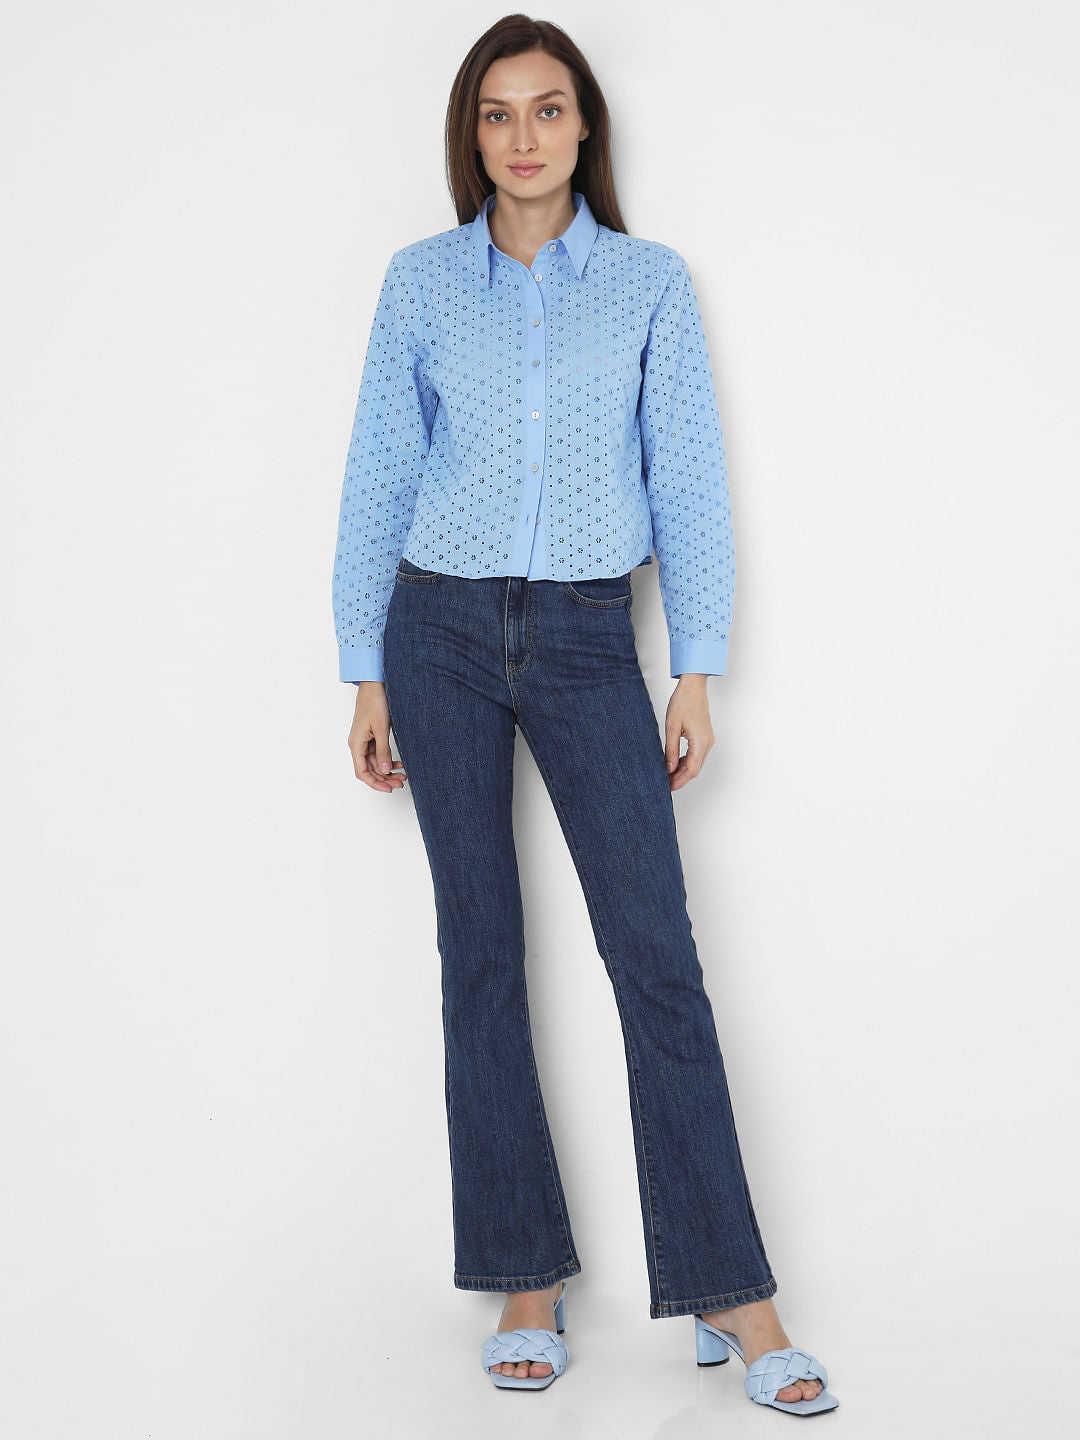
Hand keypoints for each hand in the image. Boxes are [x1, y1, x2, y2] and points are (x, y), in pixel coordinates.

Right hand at [348, 682, 406, 791]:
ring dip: (388, 771)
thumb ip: (383, 751)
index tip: (388, 789)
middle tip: (400, 783)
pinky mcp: (371, 737)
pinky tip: (399, 764)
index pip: (362, 772)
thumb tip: (384, 770)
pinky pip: (378, 754)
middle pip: (369, 770)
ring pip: (375, 763)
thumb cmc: (374, 702)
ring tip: (402, 776)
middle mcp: (358, 745)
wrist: (374, 686)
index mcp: (356, 744)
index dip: (375, 783)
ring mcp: (364, 741)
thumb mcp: (381, 729)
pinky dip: (388, 760)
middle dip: (384, 779)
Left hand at [665, 674, 714, 790]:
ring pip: (696, 763)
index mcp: (700, 742)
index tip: (668, 787)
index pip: (692, 770)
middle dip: (680, 778)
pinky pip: (696, 755)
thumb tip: (669, 768)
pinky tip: (675, 763)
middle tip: (665, 783)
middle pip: (695, 769)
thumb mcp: (672, 727)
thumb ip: (671, 750)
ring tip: (667, 774)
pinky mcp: (705, 736)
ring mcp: (708, 740)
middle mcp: (707, 743)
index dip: (680, 781)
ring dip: (683, 770)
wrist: (693, 686)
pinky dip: (686, 761)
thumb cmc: (683, 701)